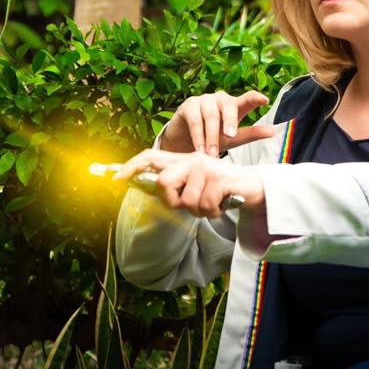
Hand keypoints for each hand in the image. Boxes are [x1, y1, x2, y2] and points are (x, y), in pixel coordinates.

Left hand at [117, 148, 264, 216]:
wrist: (253, 187)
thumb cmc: (220, 190)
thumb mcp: (195, 188)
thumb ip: (175, 188)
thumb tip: (148, 191)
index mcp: (184, 160)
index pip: (152, 156)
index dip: (132, 166)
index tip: (115, 178)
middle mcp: (193, 159)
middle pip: (164, 182)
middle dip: (173, 200)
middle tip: (189, 203)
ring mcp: (208, 167)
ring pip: (186, 201)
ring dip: (199, 210)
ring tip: (212, 203)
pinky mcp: (221, 178)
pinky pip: (204, 205)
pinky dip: (213, 212)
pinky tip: (222, 204)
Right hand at [159, 90, 274, 156]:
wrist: (185, 144)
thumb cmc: (214, 139)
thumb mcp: (234, 139)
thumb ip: (251, 134)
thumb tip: (273, 131)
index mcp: (235, 105)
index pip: (248, 98)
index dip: (256, 98)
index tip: (265, 100)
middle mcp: (221, 99)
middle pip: (228, 106)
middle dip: (230, 121)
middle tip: (230, 136)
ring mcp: (204, 100)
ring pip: (211, 115)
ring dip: (211, 137)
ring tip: (211, 154)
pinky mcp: (189, 105)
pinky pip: (195, 120)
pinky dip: (197, 136)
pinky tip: (199, 150)